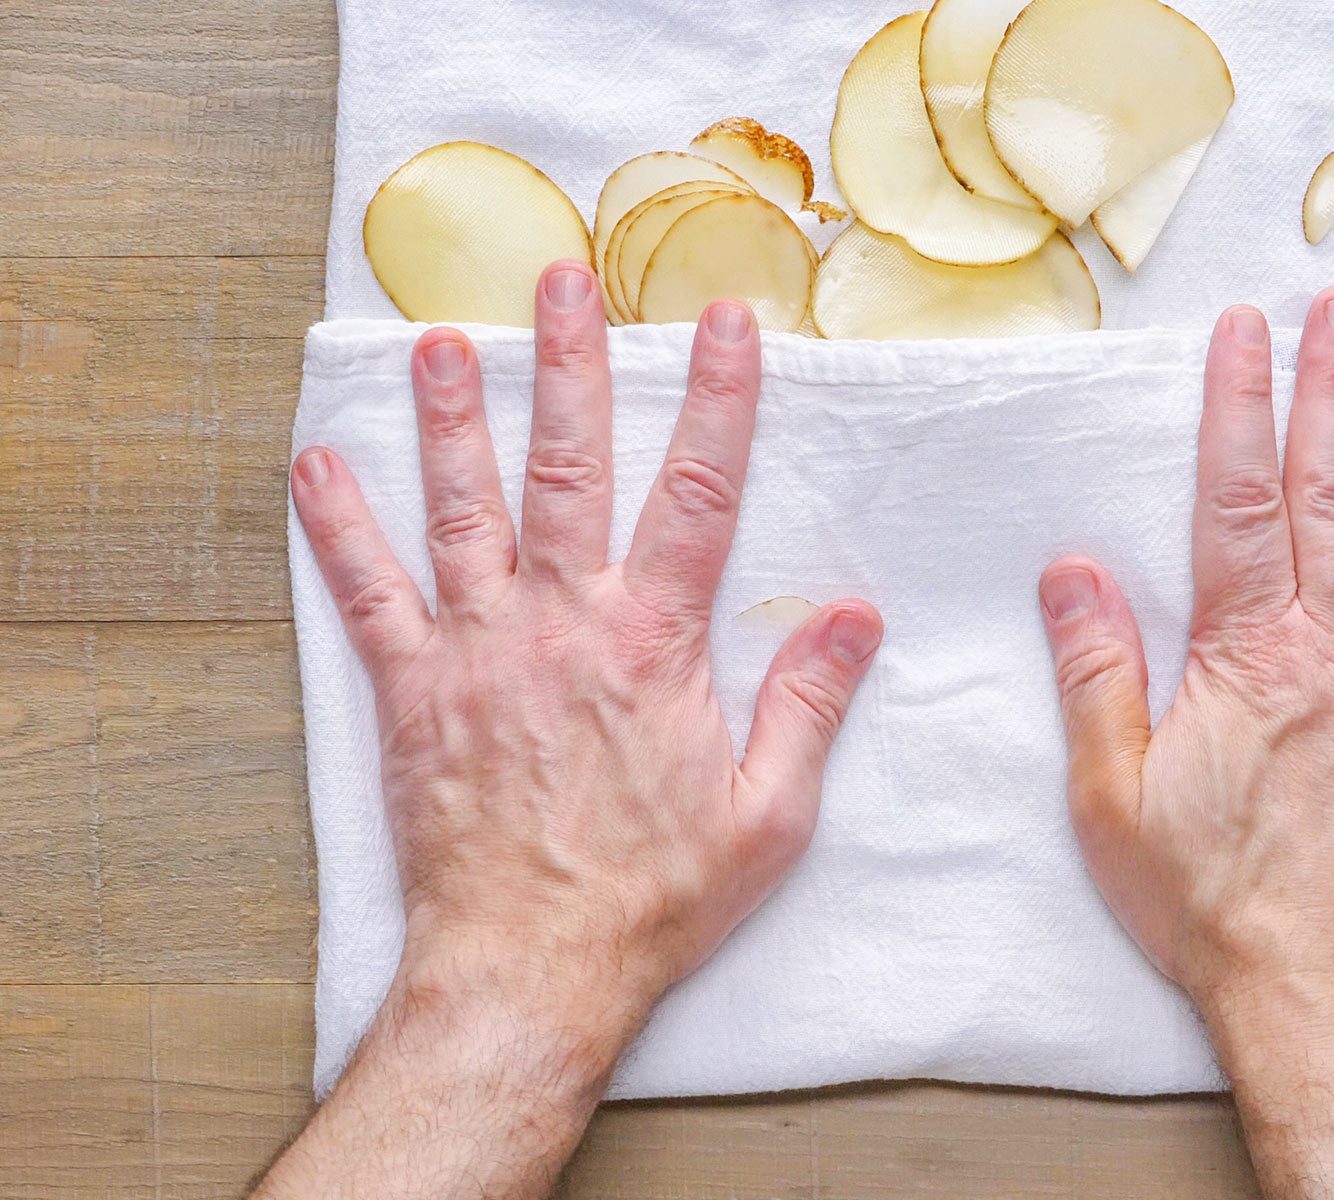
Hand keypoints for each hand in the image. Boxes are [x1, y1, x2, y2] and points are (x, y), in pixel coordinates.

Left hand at [261, 264, 880, 1199]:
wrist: (533, 969)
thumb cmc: (654, 897)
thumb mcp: (769, 813)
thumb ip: (810, 702)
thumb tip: (856, 617)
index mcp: (655, 644)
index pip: (698, 494)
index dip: (719, 401)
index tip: (728, 324)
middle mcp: (562, 624)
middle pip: (569, 467)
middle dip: (569, 364)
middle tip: (560, 281)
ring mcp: (479, 652)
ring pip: (463, 509)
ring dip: (451, 420)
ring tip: (438, 342)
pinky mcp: (414, 693)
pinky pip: (368, 595)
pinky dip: (339, 530)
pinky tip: (317, 468)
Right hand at [1040, 289, 1333, 1197]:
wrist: (1330, 991)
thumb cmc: (1216, 901)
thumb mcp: (1113, 796)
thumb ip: (1096, 672)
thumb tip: (1070, 573)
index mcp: (1246, 655)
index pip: (1239, 498)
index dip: (1241, 405)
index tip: (1245, 334)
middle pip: (1330, 491)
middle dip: (1331, 389)